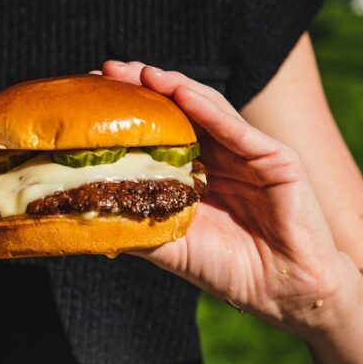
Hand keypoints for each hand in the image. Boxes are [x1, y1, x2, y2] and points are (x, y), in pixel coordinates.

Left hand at [101, 61, 357, 334]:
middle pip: (177, 108)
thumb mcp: (168, 243)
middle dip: (141, 86)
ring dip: (172, 86)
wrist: (282, 293)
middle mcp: (220, 152)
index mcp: (194, 168)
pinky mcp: (276, 158)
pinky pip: (238, 129)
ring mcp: (249, 151)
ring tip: (140, 73)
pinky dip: (209, 108)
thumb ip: (132, 224)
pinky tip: (181, 92)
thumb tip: (79, 214)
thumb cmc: (226, 268)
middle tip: (106, 70)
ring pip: (206, 107)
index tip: (90, 92)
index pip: (157, 127)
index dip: (126, 109)